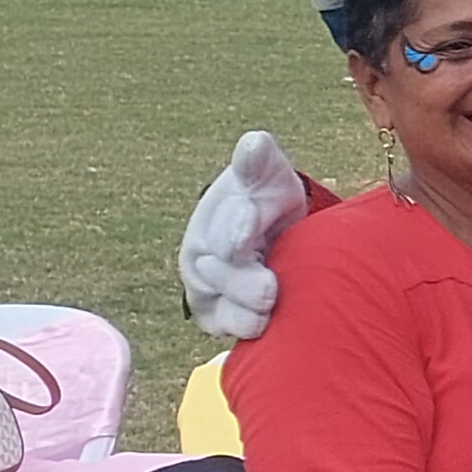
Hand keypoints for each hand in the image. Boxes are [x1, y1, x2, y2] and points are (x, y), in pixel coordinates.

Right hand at [179, 130, 311, 339]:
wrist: (267, 234)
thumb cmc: (267, 200)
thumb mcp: (269, 176)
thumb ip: (261, 163)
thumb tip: (254, 143)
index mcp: (216, 213)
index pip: (225, 220)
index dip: (237, 225)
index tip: (249, 229)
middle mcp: (202, 249)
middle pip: (219, 269)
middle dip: (243, 280)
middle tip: (269, 290)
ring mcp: (204, 282)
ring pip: (218, 301)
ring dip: (243, 310)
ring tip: (267, 309)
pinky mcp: (212, 311)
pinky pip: (220, 324)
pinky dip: (237, 327)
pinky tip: (259, 328)